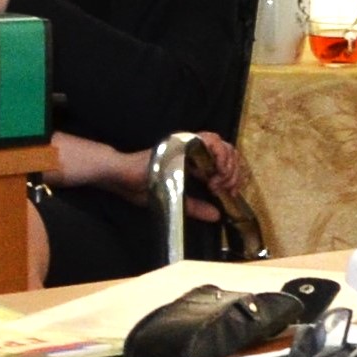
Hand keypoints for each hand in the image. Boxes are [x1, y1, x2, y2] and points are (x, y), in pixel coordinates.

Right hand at [47, 131, 246, 220]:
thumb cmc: (143, 187)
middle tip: (228, 189)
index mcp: (195, 162)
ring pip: (223, 144)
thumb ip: (196, 207)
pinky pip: (209, 140)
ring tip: (220, 182)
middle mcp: (195, 150)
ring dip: (228, 163)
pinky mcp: (183, 142)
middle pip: (229, 152)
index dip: (234, 175)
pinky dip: (218, 154)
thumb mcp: (175, 200)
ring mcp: (190, 143)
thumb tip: (218, 216)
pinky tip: (214, 173)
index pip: (225, 161)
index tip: (231, 192)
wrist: (122, 177)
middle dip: (234, 172)